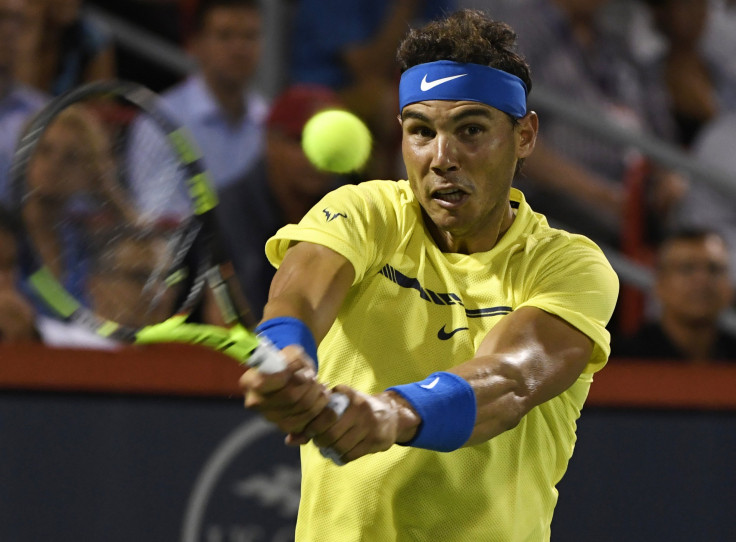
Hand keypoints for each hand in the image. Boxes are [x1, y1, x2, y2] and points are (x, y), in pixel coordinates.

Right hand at [238, 345, 331, 434]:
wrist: (287, 376)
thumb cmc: (286, 362)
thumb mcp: (289, 352)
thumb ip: (294, 358)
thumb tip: (304, 373)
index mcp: (249, 382)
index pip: (264, 382)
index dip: (287, 375)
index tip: (302, 370)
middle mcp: (255, 402)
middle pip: (289, 397)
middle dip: (308, 385)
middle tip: (315, 377)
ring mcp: (269, 417)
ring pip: (300, 409)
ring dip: (317, 396)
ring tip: (322, 385)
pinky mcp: (283, 426)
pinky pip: (306, 421)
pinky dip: (318, 408)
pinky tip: (322, 396)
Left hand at [288, 388, 419, 463]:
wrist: (391, 414)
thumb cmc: (357, 409)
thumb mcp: (339, 405)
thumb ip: (314, 420)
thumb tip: (289, 441)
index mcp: (348, 395)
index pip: (322, 414)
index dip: (312, 426)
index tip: (310, 431)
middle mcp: (360, 407)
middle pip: (330, 433)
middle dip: (320, 440)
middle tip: (318, 441)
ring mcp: (369, 424)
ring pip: (339, 446)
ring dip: (330, 450)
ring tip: (328, 447)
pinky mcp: (376, 440)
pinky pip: (350, 455)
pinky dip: (340, 457)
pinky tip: (339, 452)